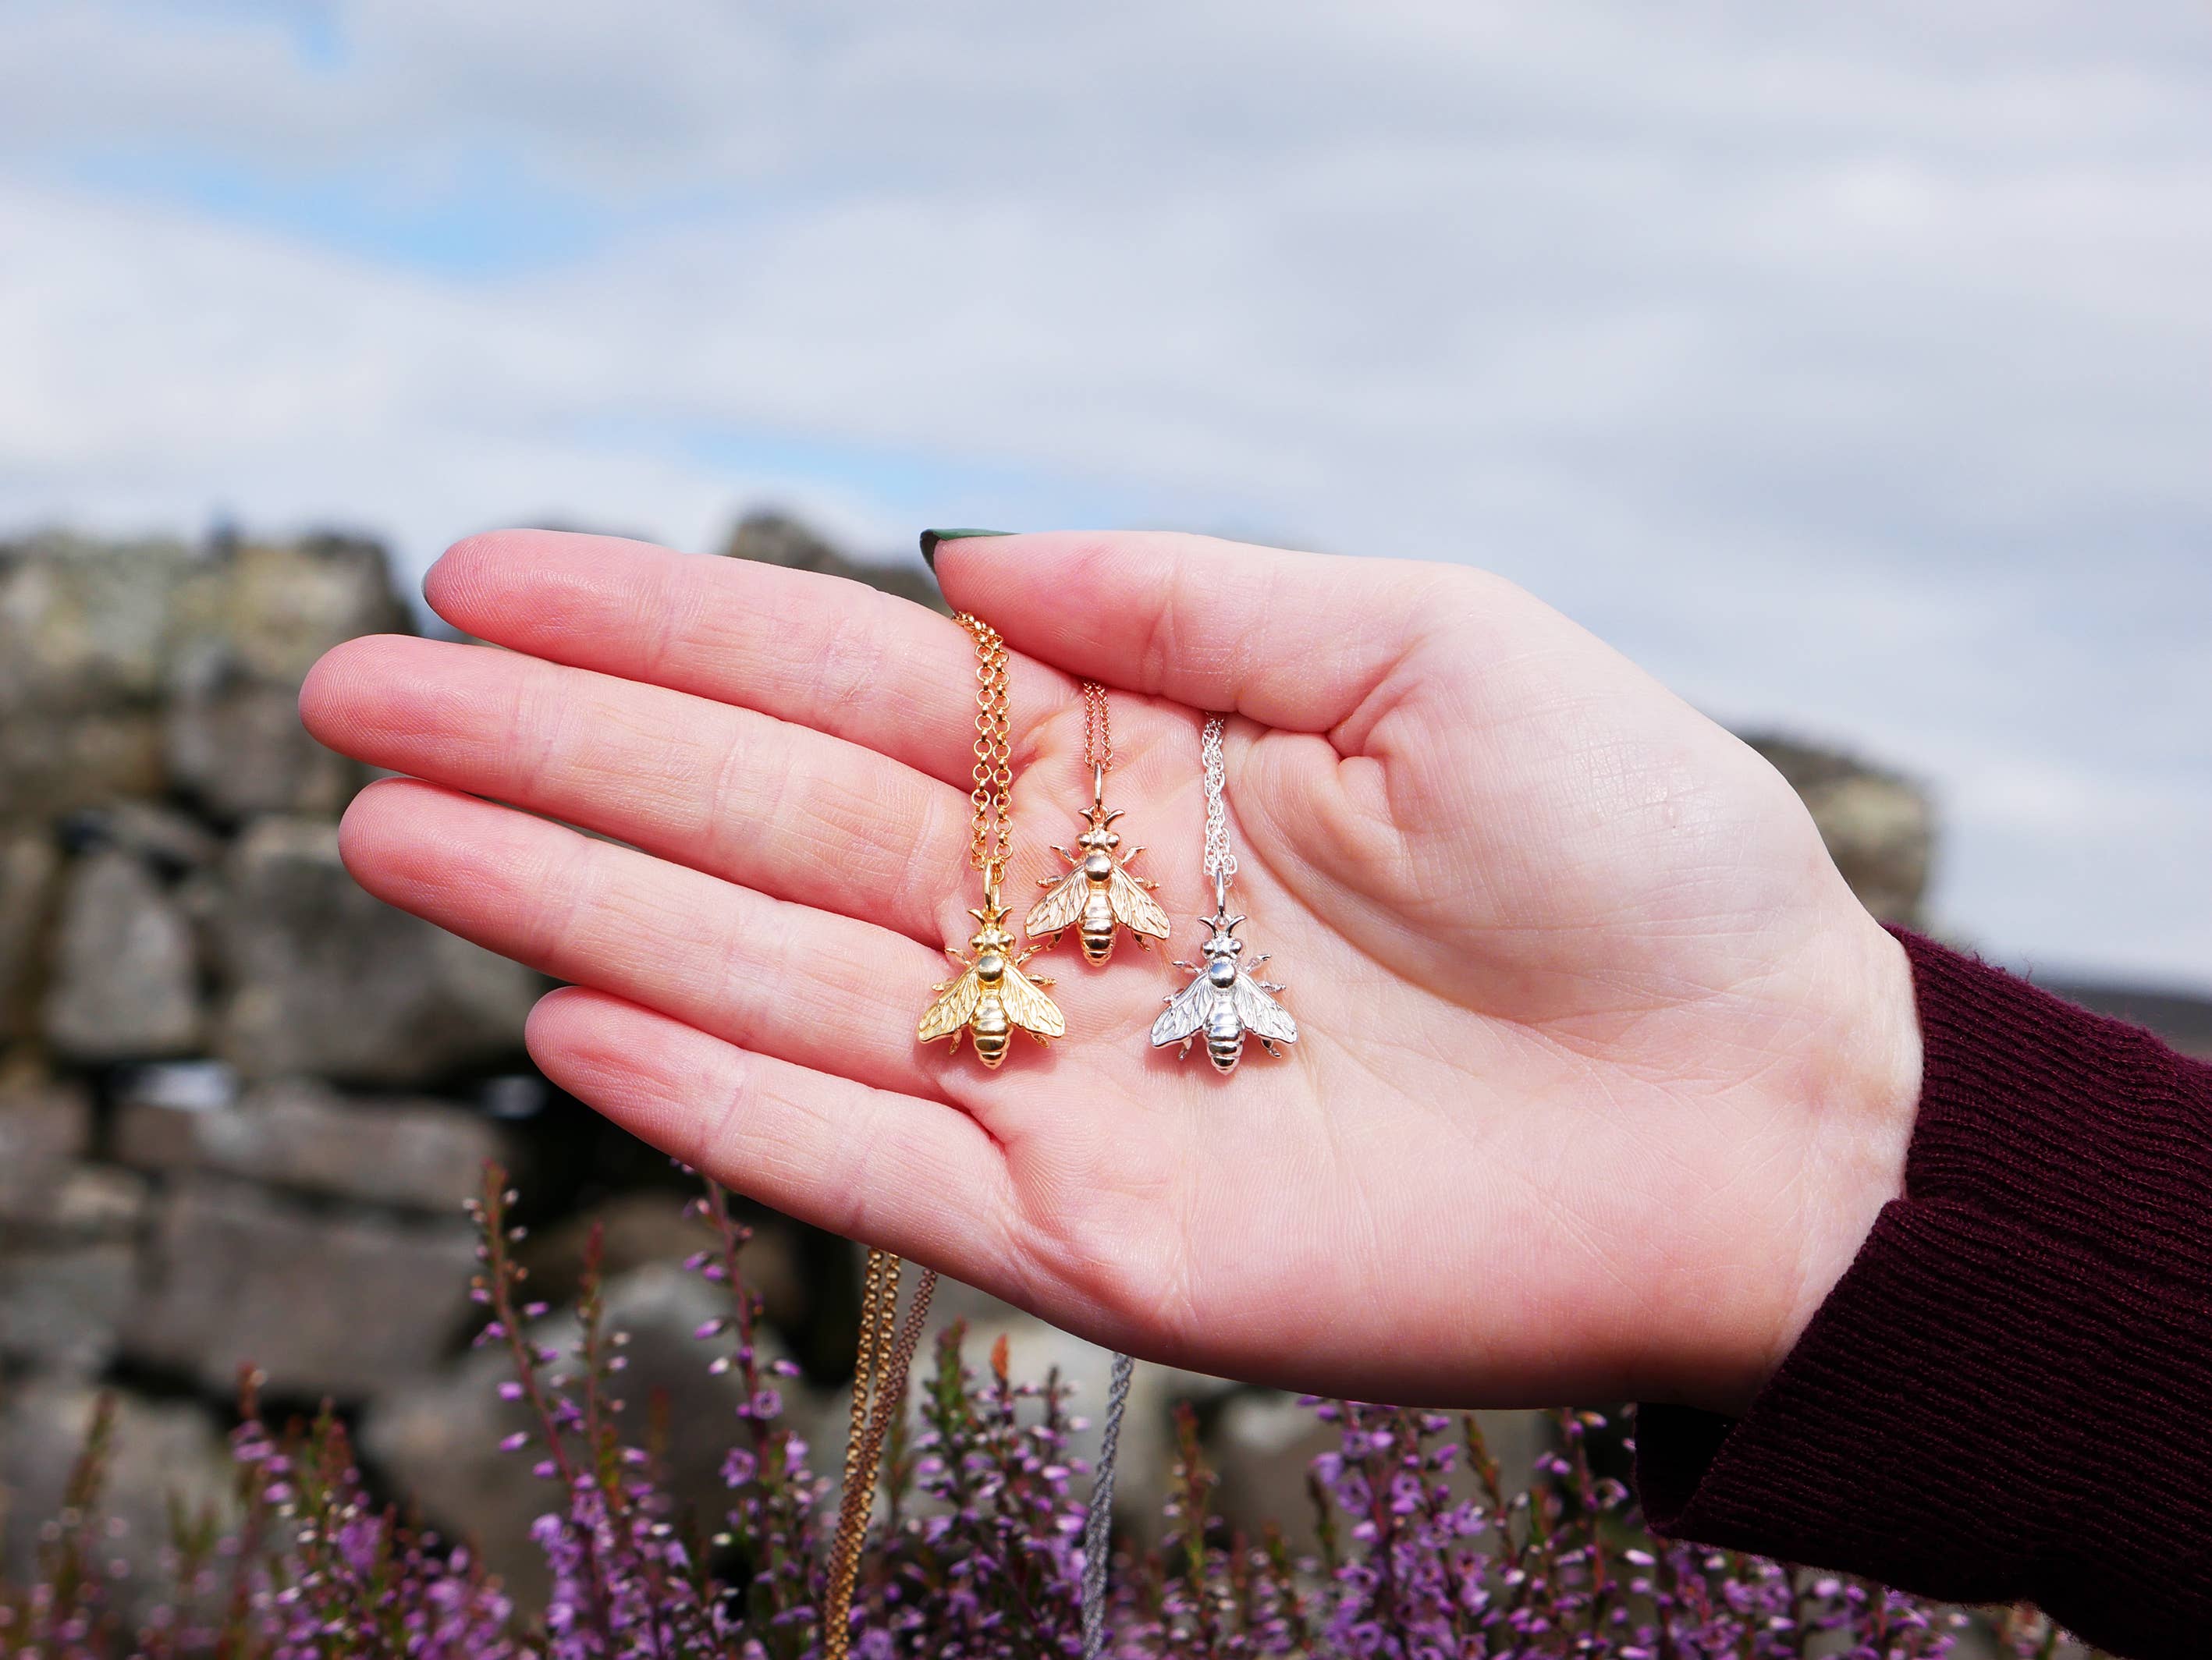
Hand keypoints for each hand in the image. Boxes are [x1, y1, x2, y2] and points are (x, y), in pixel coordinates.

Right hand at [300, 529, 1920, 1414]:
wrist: (1773, 1113)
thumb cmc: (1637, 857)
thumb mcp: (1430, 641)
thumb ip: (1183, 597)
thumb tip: (957, 552)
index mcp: (1130, 764)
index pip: (846, 684)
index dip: (661, 628)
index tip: (486, 572)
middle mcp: (1061, 918)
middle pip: (760, 821)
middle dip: (555, 755)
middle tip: (356, 694)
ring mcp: (1057, 1081)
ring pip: (769, 978)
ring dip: (579, 903)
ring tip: (403, 828)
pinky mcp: (1087, 1236)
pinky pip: (863, 1163)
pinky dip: (719, 1094)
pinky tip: (572, 1009)